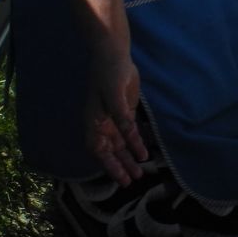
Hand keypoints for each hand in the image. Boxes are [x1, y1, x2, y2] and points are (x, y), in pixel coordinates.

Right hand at [86, 45, 147, 185]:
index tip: (119, 178)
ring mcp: (114, 117)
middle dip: (120, 166)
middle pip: (110, 150)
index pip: (99, 149)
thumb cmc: (109, 73)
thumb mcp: (115, 95)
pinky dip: (135, 142)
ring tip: (139, 172)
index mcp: (94, 121)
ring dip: (128, 157)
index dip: (108, 165)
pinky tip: (143, 152)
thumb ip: (122, 116)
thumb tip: (128, 135)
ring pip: (121, 143)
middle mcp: (102, 123)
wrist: (114, 55)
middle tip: (132, 181)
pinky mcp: (125, 110)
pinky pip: (130, 131)